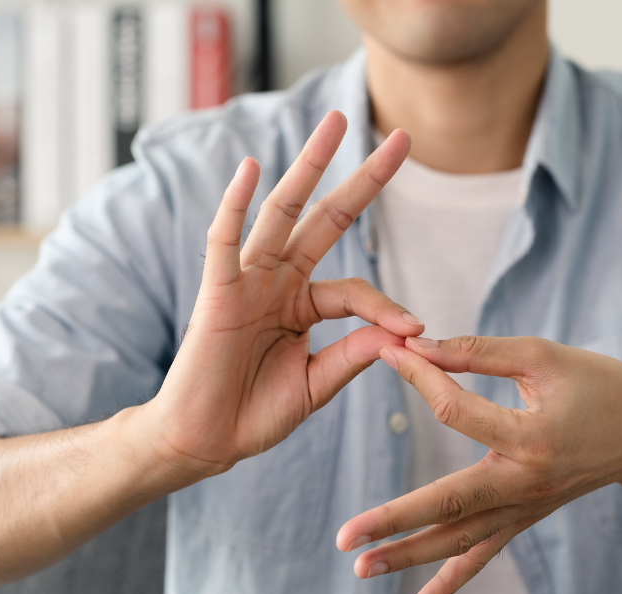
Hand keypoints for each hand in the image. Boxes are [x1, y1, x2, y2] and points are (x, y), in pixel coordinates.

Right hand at [147, 111, 419, 474]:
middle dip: (362, 180)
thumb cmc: (255, 413)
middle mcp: (278, 281)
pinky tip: (252, 168)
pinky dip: (235, 203)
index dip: (388, 307)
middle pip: (326, 218)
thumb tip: (404, 332)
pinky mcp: (216, 292)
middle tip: (400, 139)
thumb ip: (355, 353)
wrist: (205, 441)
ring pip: (282, 213)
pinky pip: (224, 241)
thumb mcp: (318, 382)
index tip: (417, 331)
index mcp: (303, 304)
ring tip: (336, 125)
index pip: (355, 290)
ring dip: (309, 167)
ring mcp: (248, 281)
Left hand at [335, 335, 621, 593]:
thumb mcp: (543, 357)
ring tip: (360, 569)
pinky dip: (448, 585)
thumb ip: (478, 352)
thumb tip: (418, 345)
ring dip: (408, 558)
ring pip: (459, 541)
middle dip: (393, 521)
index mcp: (531, 436)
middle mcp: (526, 483)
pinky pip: (481, 556)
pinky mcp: (523, 519)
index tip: (390, 353)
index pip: (456, 410)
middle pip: (447, 504)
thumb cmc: (600, 386)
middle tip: (346, 538)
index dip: (420, 377)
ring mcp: (524, 509)